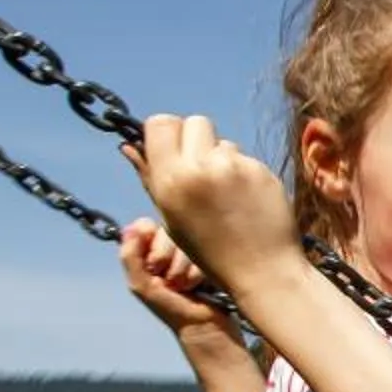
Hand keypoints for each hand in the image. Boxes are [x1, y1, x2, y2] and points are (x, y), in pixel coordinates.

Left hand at [117, 218, 233, 338]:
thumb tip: (131, 229)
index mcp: (149, 250)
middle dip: (166, 258)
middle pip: (166, 230)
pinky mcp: (210, 255)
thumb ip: (130, 256)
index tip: (153, 264)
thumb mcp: (141, 285)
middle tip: (168, 281)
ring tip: (184, 287)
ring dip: (182, 269)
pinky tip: (198, 286)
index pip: (147, 225)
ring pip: (185, 241)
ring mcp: (192, 250)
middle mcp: (170, 247)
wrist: (202, 326)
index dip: (150, 241)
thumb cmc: (169, 309)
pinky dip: (197, 272)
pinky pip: (202, 252)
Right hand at [124, 115, 303, 295]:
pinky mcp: (260, 170)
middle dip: (193, 138)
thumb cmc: (210, 249)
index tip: (169, 148)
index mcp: (172, 180)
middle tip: (197, 166)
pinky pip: (243, 157)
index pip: (160, 123)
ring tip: (222, 190)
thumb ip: (151, 177)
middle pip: (193, 122)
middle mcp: (201, 168)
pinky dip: (240, 170)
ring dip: (218, 156)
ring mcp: (234, 167)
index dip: (163, 132)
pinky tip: (243, 197)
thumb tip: (129, 146)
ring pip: (221, 141)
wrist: (262, 270)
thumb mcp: (171, 217)